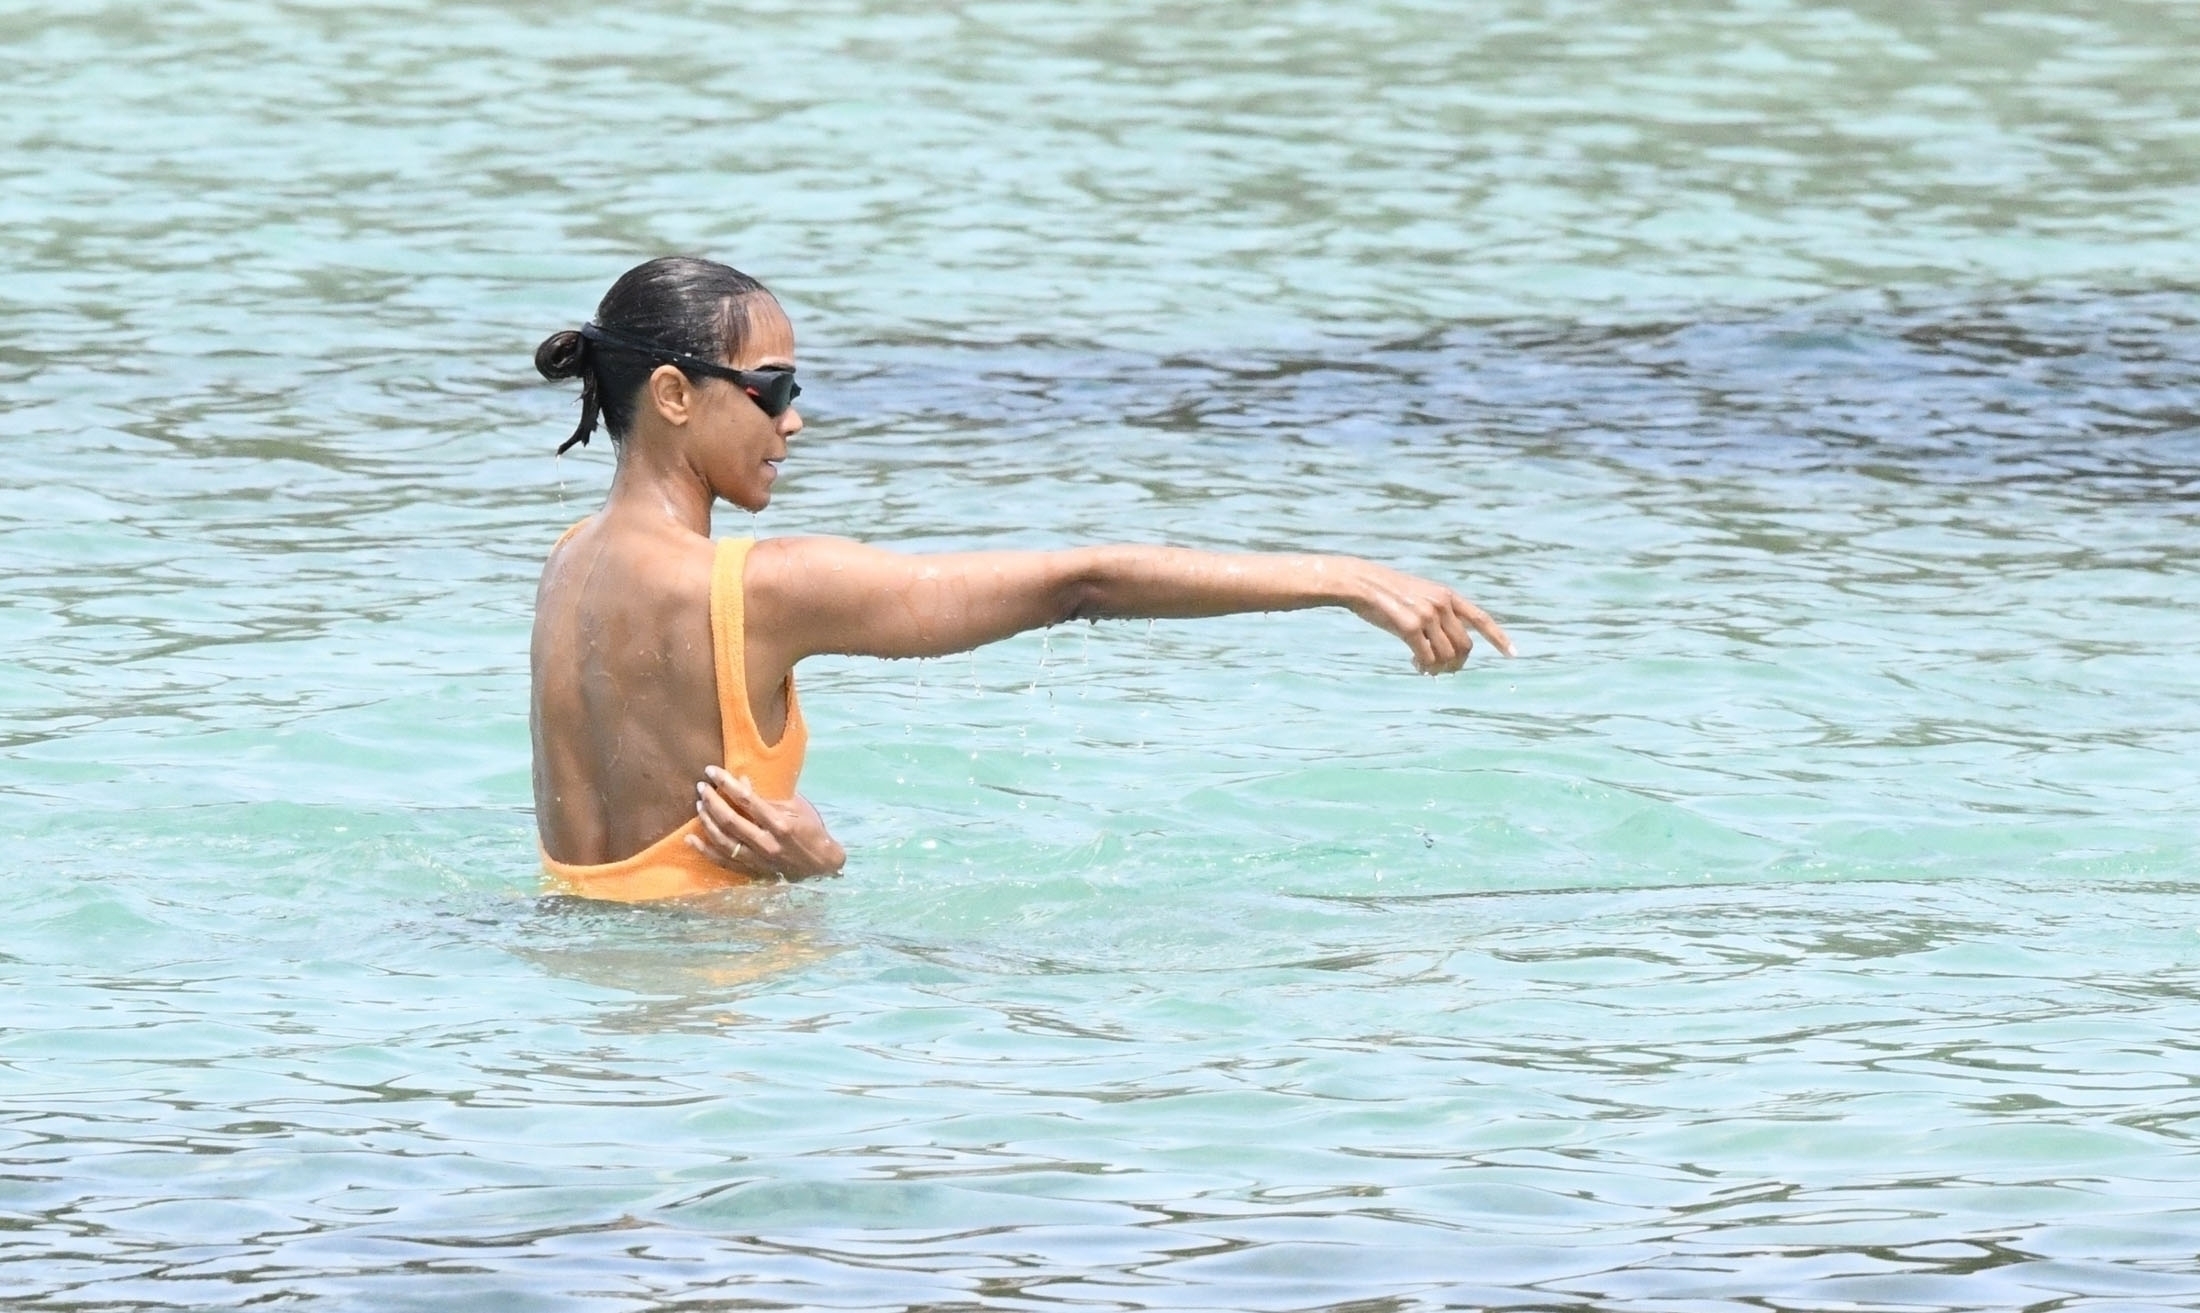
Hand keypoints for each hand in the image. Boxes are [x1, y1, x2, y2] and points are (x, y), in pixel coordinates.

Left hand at [687, 767, 846, 879]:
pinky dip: (705, 850)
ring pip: (723, 840)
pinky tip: (691, 839)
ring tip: (699, 805)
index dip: (727, 784)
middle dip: (712, 801)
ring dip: (707, 821)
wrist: (820, 864)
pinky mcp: (752, 870)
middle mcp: (766, 843)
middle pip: (730, 821)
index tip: (711, 771)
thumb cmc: (811, 829)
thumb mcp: (796, 807)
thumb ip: (768, 797)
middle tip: (701, 787)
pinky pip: (722, 861)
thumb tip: (742, 782)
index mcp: (780, 824)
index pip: (747, 800)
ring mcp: (758, 859)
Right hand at [1345, 562, 1514, 673]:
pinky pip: (1427, 658)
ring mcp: (1427, 614)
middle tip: (1442, 671)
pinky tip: (1415, 664)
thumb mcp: (1420, 597)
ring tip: (1424, 667)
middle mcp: (1442, 604)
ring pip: (1447, 655)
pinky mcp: (1410, 626)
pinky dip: (1424, 667)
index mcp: (1447, 595)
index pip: (1481, 619)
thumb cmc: (1387, 594)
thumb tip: (1449, 650)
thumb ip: (1438, 615)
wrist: (1361, 583)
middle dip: (1457, 664)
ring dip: (1438, 668)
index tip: (1513, 655)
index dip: (1499, 638)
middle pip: (1465, 646)